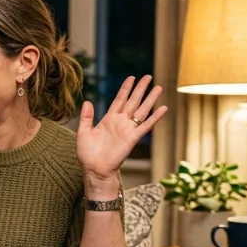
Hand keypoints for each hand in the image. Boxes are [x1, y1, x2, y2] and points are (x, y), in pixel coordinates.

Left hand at [76, 75, 167, 191]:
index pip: (119, 100)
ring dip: (150, 99)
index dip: (125, 89)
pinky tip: (163, 108)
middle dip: (140, 89)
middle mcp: (120, 122)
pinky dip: (155, 117)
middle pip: (133, 101)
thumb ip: (86, 117)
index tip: (132, 77)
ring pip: (141, 110)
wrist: (94, 169)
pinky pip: (145, 126)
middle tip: (148, 77)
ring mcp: (127, 129)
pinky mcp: (132, 138)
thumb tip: (87, 101)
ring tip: (158, 87)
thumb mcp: (83, 132)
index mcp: (108, 119)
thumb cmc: (87, 154)